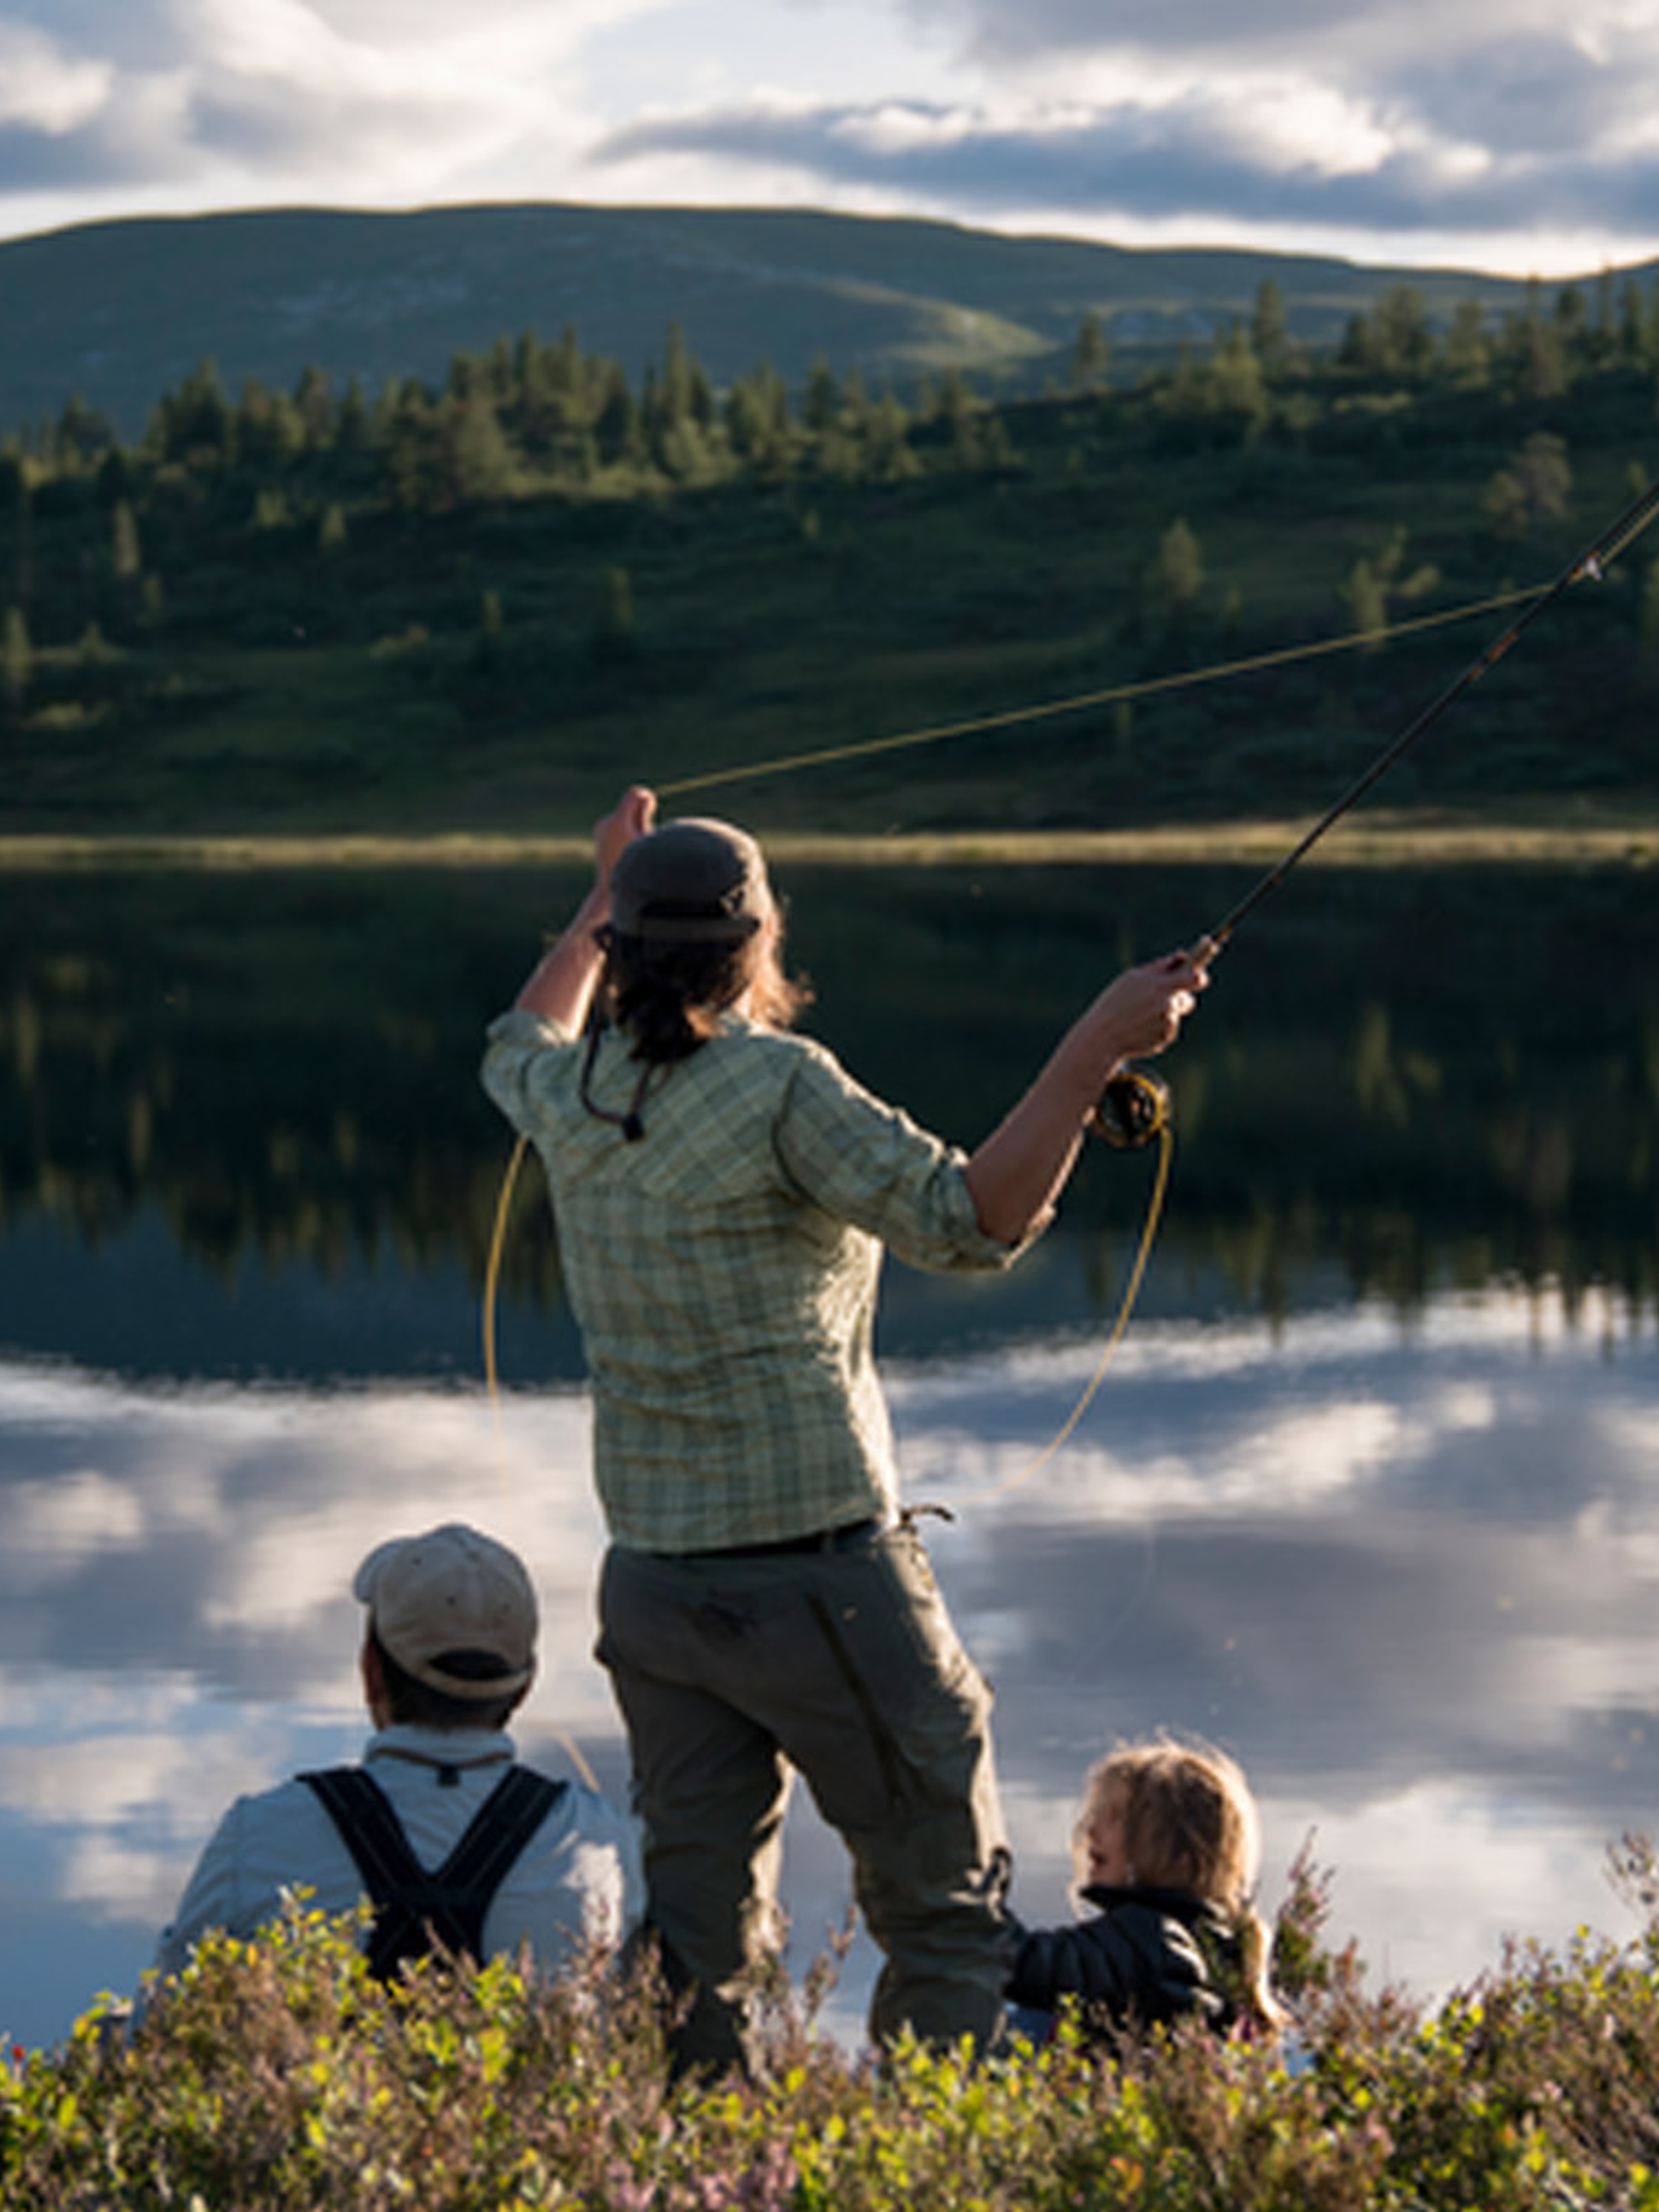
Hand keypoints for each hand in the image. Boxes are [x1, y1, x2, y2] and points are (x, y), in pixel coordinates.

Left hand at [594, 785, 654, 889]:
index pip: (633, 793)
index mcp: (618, 821)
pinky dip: (625, 828)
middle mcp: (606, 822)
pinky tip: (628, 845)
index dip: (646, 797)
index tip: (652, 808)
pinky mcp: (599, 834)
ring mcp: (600, 828)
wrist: (609, 889)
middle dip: (640, 813)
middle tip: (645, 832)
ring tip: (636, 842)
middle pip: (628, 804)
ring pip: (623, 814)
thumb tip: (645, 798)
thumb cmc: (634, 867)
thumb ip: (644, 817)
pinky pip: (617, 823)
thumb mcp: (645, 841)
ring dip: (633, 822)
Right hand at [1086, 948, 1208, 1063]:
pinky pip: (1168, 1030)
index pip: (1195, 978)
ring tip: (1140, 1016)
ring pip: (1175, 1015)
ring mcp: (1168, 1024)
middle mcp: (1168, 1005)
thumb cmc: (1114, 1002)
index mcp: (1161, 986)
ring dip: (1164, 1014)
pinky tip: (1139, 1028)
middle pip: (1188, 1000)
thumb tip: (1182, 957)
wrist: (1103, 1037)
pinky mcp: (1165, 1039)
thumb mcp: (1132, 977)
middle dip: (1177, 998)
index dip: (1199, 976)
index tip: (1199, 976)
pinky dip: (1157, 1029)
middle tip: (1159, 998)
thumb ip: (1160, 966)